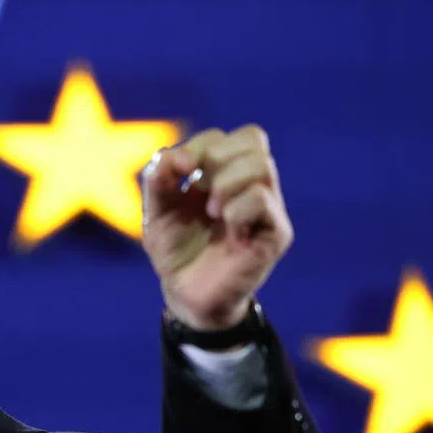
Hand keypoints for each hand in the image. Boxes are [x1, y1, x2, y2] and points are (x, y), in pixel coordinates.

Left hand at [141, 125, 292, 330]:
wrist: (185, 295)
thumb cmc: (175, 251)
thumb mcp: (156, 211)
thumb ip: (158, 179)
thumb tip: (172, 158)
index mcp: (226, 174)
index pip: (227, 137)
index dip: (198, 147)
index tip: (177, 172)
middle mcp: (251, 186)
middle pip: (254, 138)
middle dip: (215, 158)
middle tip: (199, 191)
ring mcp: (268, 209)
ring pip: (261, 165)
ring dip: (226, 182)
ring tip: (211, 211)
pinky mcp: (276, 234)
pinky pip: (262, 199)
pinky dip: (237, 208)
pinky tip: (228, 229)